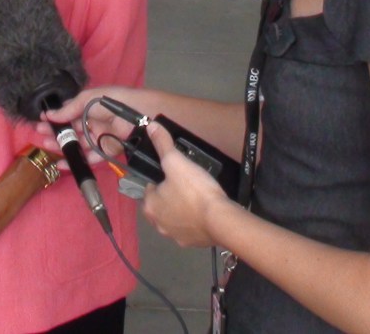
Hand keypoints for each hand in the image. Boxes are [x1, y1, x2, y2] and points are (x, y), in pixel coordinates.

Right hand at [39, 84, 143, 163]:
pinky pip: (89, 157)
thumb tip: (50, 114)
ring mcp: (98, 137)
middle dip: (55, 132)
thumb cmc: (114, 101)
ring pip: (77, 144)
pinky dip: (75, 161)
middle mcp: (92, 122)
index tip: (41, 121)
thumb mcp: (89, 99)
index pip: (68, 113)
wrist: (139, 115)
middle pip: (70, 129)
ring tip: (47, 145)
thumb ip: (70, 108)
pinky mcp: (106, 150)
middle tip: (40, 134)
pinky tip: (62, 163)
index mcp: (89, 107)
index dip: (55, 117)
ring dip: (62, 146)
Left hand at [141, 120, 233, 248]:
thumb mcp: (177, 162)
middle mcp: (158, 224)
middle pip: (160, 205)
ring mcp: (175, 236)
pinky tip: (204, 212)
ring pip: (174, 218)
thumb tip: (151, 126)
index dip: (160, 180)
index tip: (173, 174)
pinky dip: (194, 222)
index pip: (149, 189)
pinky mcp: (192, 243)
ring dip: (181, 210)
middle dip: (170, 196)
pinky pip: (189, 229)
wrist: (221, 220)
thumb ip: (163, 145)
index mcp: (150, 206)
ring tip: (196, 197)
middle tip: (186, 184)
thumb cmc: (194, 190)